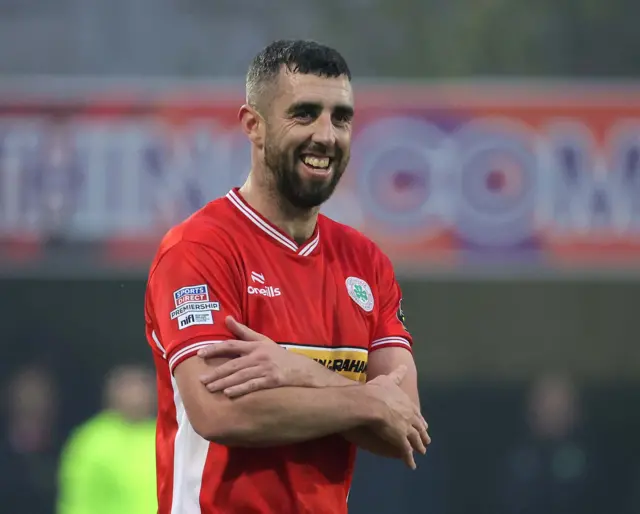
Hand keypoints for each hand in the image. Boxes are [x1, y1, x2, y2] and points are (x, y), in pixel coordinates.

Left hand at [197, 316, 321, 397]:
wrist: (302, 370)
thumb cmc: (279, 355)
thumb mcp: (263, 340)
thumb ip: (243, 331)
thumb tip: (226, 318)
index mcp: (255, 346)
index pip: (231, 345)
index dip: (215, 349)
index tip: (200, 354)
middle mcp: (259, 356)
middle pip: (233, 364)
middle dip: (216, 372)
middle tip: (201, 380)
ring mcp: (266, 368)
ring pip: (241, 376)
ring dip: (224, 382)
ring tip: (210, 388)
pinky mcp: (272, 380)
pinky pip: (253, 385)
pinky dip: (241, 389)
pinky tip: (229, 394)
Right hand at [365, 365, 430, 469]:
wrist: (372, 403)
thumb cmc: (377, 390)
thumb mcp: (388, 379)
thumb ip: (397, 374)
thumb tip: (404, 365)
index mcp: (407, 403)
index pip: (416, 413)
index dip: (419, 419)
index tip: (423, 424)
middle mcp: (410, 416)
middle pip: (419, 427)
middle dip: (423, 434)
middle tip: (426, 440)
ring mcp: (406, 429)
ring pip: (415, 440)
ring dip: (419, 446)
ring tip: (422, 451)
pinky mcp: (400, 439)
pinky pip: (406, 452)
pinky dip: (409, 459)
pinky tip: (411, 465)